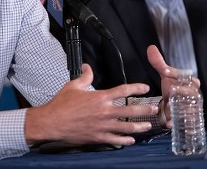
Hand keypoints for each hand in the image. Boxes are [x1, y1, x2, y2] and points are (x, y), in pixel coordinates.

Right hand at [25, 63, 157, 146]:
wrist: (52, 122)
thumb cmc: (61, 105)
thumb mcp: (73, 86)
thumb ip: (84, 76)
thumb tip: (87, 67)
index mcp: (99, 97)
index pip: (122, 91)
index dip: (136, 88)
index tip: (144, 87)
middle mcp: (104, 112)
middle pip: (129, 110)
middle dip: (144, 109)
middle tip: (154, 109)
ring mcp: (102, 126)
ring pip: (125, 127)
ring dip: (139, 126)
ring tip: (148, 125)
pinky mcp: (97, 137)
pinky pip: (115, 140)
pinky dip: (124, 140)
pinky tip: (131, 140)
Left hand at [146, 45, 199, 126]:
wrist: (174, 100)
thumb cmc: (173, 85)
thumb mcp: (166, 74)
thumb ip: (159, 62)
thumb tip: (151, 48)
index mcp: (190, 82)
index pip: (186, 76)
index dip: (176, 73)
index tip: (166, 71)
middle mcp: (193, 94)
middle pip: (191, 92)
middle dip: (181, 90)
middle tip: (171, 88)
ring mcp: (191, 107)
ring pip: (189, 107)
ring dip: (181, 108)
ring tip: (170, 107)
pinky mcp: (186, 118)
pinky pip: (184, 121)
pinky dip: (176, 123)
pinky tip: (168, 123)